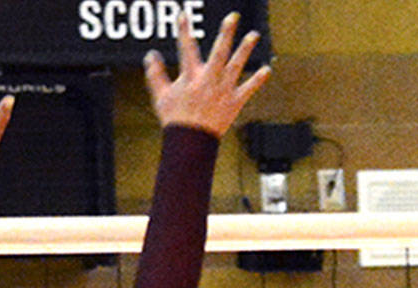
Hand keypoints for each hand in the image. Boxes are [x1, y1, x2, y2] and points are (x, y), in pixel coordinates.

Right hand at [145, 12, 270, 136]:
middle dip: (226, 33)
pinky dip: (258, 79)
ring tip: (253, 35)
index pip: (186, 48)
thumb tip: (150, 56)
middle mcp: (209, 81)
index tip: (183, 15)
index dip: (184, 30)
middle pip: (219, 52)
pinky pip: (249, 89)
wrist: (191, 142)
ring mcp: (224, 91)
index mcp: (190, 77)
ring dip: (245, 50)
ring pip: (236, 66)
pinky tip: (267, 69)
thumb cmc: (176, 120)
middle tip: (232, 18)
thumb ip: (156, 74)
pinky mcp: (235, 103)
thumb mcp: (161, 95)